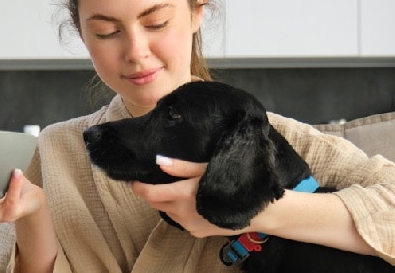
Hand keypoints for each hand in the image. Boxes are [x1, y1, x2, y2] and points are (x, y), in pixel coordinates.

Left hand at [131, 155, 246, 237]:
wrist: (259, 211)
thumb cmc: (235, 182)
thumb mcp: (209, 168)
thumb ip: (182, 167)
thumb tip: (159, 162)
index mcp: (182, 195)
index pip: (148, 193)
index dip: (138, 186)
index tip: (135, 179)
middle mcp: (182, 213)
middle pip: (155, 203)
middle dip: (152, 193)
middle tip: (159, 180)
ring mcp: (189, 225)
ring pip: (168, 211)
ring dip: (168, 201)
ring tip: (181, 189)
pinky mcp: (197, 232)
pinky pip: (181, 220)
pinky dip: (180, 210)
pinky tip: (194, 202)